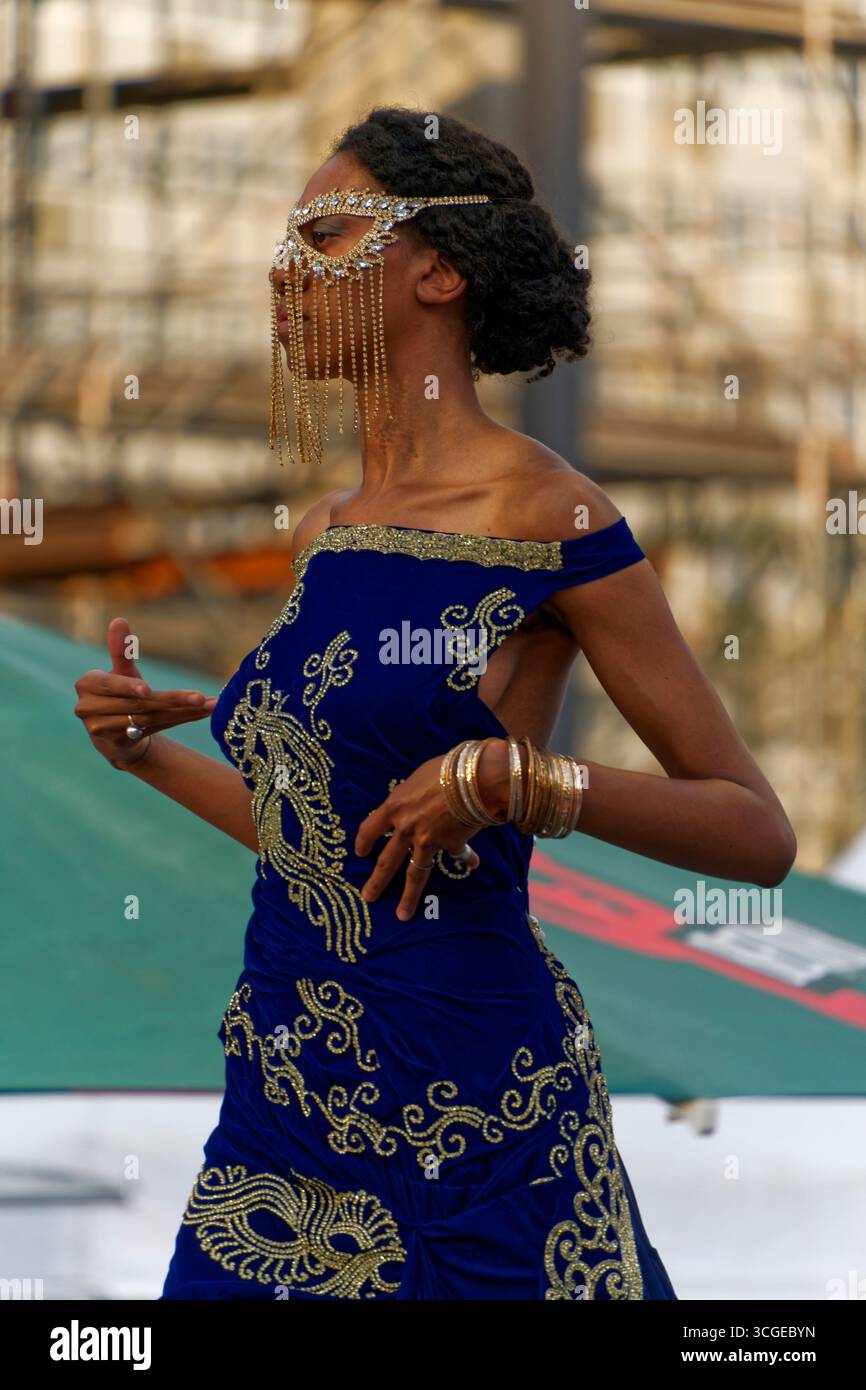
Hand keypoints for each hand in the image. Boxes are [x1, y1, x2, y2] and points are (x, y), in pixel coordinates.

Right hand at [73, 617, 217, 770]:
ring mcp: (100, 729)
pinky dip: (179, 720)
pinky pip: (154, 730)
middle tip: (200, 697)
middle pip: (137, 704)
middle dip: (172, 700)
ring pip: (149, 718)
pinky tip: (201, 713)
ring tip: (209, 704)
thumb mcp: (121, 672)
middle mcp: (88, 708)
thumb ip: (121, 650)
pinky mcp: (117, 745)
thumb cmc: (119, 694)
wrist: (115, 735)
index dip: (128, 687)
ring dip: (182, 711)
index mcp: (87, 684)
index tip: (146, 690)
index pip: (111, 685)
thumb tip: (119, 620)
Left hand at [354, 740, 510, 921]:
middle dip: (377, 882)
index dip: (363, 841)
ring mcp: (428, 840)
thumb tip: (415, 801)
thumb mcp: (419, 777)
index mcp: (394, 806)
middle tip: (368, 897)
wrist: (475, 778)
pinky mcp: (451, 845)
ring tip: (403, 914)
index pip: (370, 827)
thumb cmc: (446, 768)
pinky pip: (457, 855)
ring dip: (409, 896)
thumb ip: (413, 795)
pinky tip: (473, 864)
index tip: (359, 853)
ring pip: (416, 874)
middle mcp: (406, 828)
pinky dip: (466, 858)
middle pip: (387, 861)